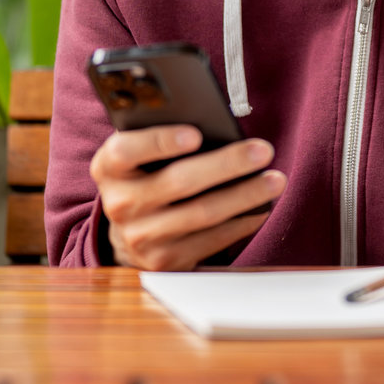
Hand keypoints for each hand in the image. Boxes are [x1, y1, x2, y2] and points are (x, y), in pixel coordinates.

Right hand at [90, 126, 285, 270]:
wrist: (127, 232)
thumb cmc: (144, 175)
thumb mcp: (138, 154)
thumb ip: (159, 135)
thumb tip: (213, 122)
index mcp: (108, 167)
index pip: (126, 151)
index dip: (160, 142)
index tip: (196, 133)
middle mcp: (120, 204)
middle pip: (179, 182)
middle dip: (227, 164)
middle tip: (263, 150)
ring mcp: (141, 237)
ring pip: (203, 213)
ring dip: (245, 195)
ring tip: (275, 180)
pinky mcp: (165, 261)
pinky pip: (211, 240)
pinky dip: (242, 222)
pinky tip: (262, 207)